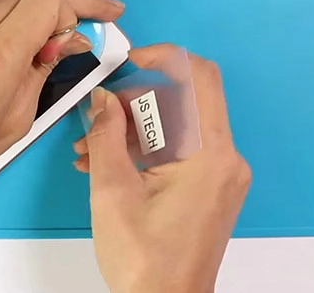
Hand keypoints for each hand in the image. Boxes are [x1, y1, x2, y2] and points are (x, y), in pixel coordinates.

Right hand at [74, 44, 250, 292]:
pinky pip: (178, 151)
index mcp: (210, 153)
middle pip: (181, 103)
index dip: (163, 56)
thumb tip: (102, 97)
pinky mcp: (210, 188)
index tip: (128, 62)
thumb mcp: (112, 190)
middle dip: (133, 104)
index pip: (199, 76)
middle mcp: (225, 158)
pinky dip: (145, 151)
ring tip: (88, 152)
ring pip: (175, 127)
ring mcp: (220, 174)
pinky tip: (105, 164)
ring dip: (132, 130)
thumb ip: (106, 134)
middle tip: (95, 122)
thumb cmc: (143, 257)